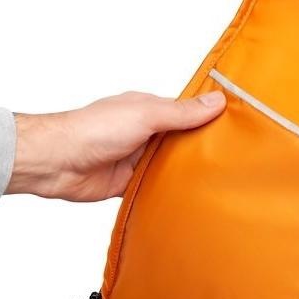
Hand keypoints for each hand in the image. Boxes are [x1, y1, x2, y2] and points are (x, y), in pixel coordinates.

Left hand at [8, 90, 226, 201]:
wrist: (57, 162)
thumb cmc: (93, 130)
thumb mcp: (145, 115)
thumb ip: (180, 112)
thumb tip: (217, 101)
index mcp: (149, 109)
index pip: (188, 112)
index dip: (211, 118)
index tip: (241, 125)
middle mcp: (145, 132)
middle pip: (182, 141)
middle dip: (204, 148)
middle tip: (239, 158)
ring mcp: (137, 158)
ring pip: (171, 166)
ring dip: (186, 172)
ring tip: (223, 180)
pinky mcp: (129, 183)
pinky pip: (156, 188)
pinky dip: (169, 192)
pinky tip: (190, 197)